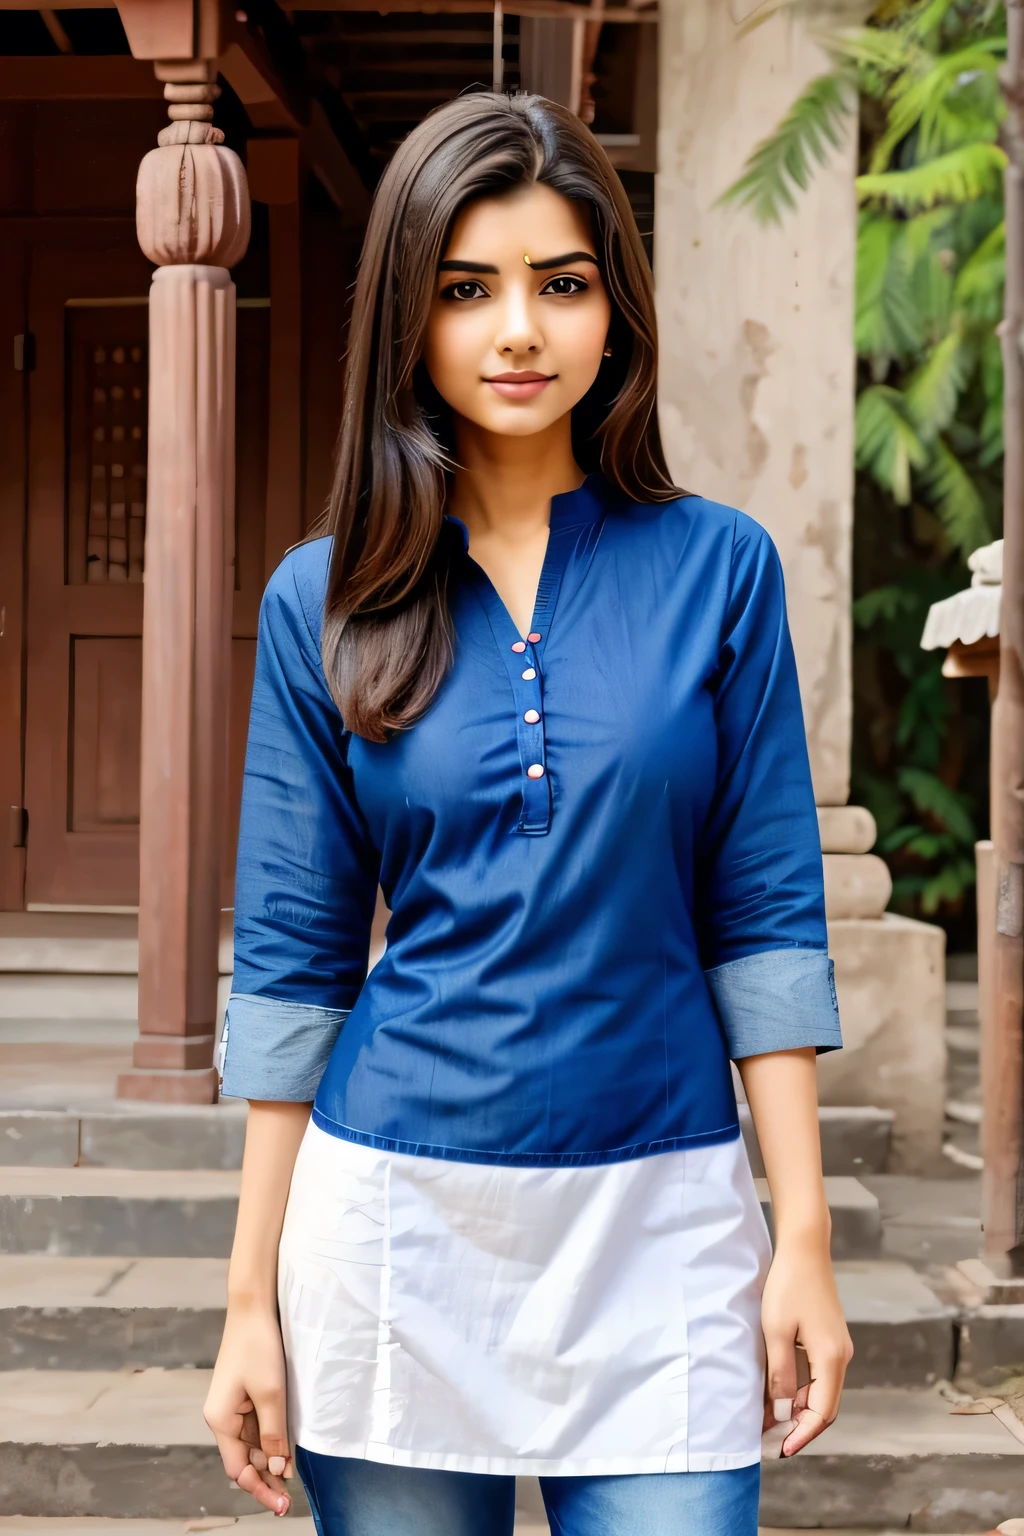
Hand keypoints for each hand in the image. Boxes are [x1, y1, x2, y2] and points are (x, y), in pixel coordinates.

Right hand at [204, 1304, 293, 1514]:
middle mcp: (222, 1417)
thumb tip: (277, 1469)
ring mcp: (232, 1407)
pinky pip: (256, 1427)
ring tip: (291, 1476)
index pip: (238, 1468)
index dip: (259, 1488)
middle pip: (244, 1459)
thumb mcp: (270, 1394)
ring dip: (270, 1460)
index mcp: (220, 1420)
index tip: (280, 1503)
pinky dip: (270, 1439)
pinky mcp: (244, 1396)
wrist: (252, 1308)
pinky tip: (286, 1449)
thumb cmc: (258, 1347)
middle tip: (289, 1497)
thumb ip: (274, 1433)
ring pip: (251, 1444)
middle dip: (266, 1477)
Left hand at [760, 1236, 852, 1455]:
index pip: (821, 1412)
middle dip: (801, 1427)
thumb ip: (780, 1374)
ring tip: (770, 1419)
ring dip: (799, 1408)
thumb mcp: (776, 1332)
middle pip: (825, 1406)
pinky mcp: (830, 1338)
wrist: (805, 1249)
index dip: (801, 1434)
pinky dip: (802, 1390)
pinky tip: (780, 1392)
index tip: (781, 1450)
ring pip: (822, 1391)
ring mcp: (838, 1347)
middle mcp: (841, 1357)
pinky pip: (819, 1375)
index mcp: (831, 1358)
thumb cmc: (788, 1286)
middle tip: (773, 1441)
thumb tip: (780, 1411)